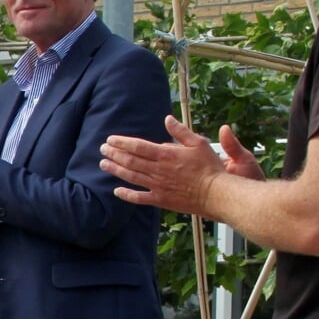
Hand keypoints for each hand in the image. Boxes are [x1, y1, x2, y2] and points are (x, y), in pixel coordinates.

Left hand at [99, 115, 254, 214]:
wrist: (215, 193)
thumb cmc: (209, 167)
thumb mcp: (198, 143)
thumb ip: (180, 131)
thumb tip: (167, 119)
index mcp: (165, 155)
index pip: (137, 146)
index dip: (122, 142)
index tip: (110, 139)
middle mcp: (158, 170)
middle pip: (130, 160)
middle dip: (114, 154)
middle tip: (102, 149)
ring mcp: (157, 186)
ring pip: (131, 177)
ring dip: (115, 170)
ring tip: (103, 164)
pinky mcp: (160, 200)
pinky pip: (139, 197)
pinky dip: (126, 194)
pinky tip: (116, 190)